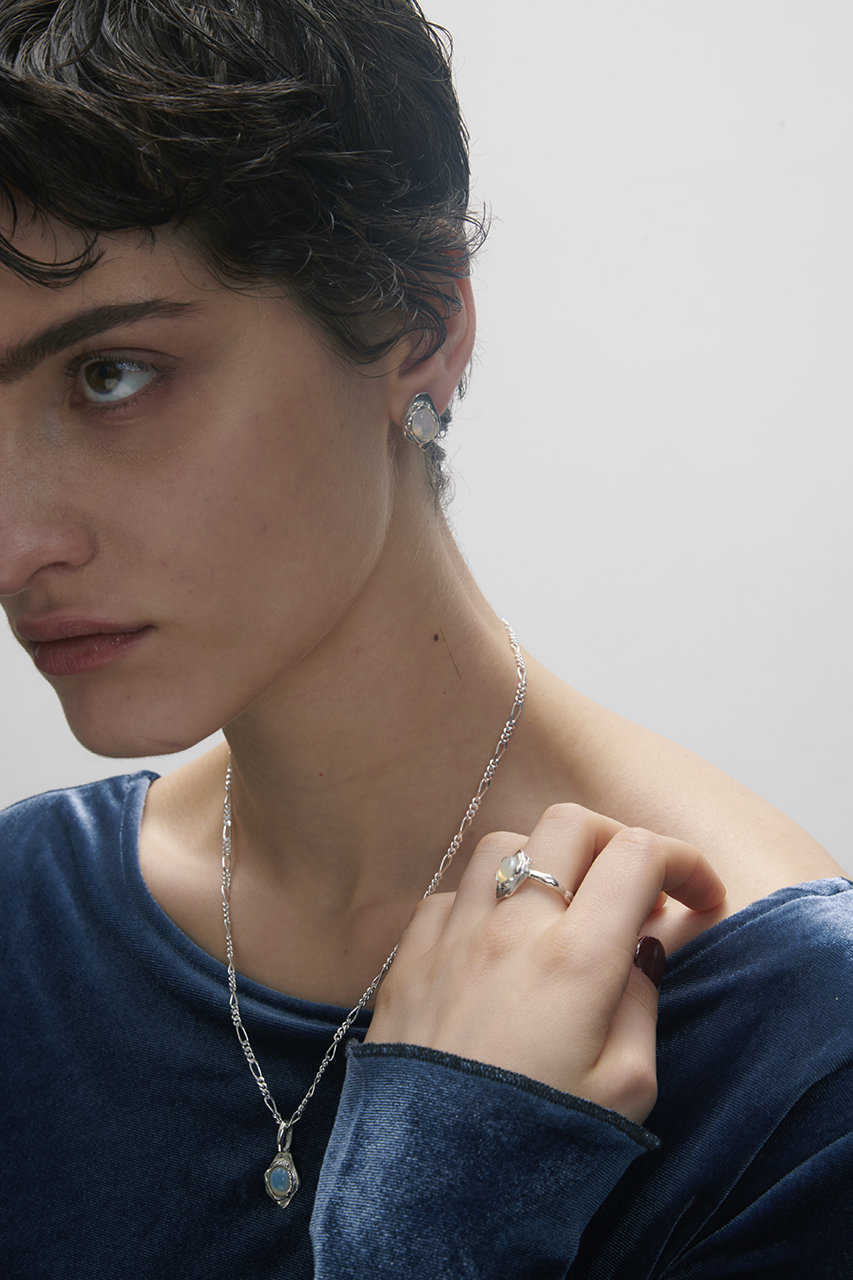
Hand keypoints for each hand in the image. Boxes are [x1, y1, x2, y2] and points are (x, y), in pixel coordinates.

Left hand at [366, 803, 725, 1124]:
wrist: (428, 1189)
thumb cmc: (536, 1146)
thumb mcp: (626, 1089)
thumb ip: (642, 1001)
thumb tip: (642, 947)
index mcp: (576, 960)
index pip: (638, 856)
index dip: (683, 862)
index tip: (699, 899)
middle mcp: (512, 930)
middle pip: (568, 824)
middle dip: (614, 842)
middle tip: (633, 890)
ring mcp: (453, 937)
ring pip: (503, 846)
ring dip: (544, 862)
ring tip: (561, 912)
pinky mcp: (409, 958)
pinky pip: (450, 893)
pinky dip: (484, 901)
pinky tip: (496, 942)